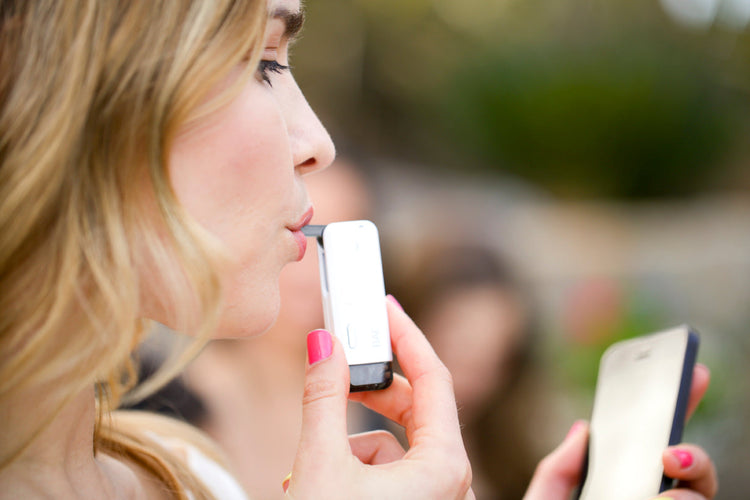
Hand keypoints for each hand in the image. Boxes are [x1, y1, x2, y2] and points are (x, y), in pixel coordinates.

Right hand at [285, 296, 473, 499]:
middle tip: (339, 369)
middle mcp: (451, 483)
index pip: (433, 378)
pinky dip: (360, 469)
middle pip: (414, 411)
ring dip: (353, 447)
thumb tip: (324, 344)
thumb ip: (324, 398)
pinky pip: (395, 473)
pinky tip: (326, 486)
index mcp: (443, 466)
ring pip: (396, 447)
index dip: (406, 335)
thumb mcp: (321, 463)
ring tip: (311, 470)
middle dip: (370, 395)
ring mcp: (436, 499)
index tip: (384, 308)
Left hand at [523, 364, 715, 499]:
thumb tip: (584, 428)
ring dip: (693, 484)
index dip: (676, 410)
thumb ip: (560, 470)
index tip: (689, 375)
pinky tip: (667, 498)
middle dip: (695, 457)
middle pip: (690, 478)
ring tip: (667, 471)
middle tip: (669, 451)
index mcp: (623, 489)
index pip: (658, 448)